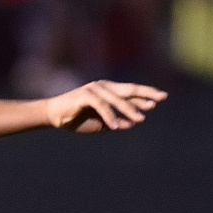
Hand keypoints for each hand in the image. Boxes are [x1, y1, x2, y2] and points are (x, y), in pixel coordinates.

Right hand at [45, 80, 165, 132]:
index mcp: (108, 91)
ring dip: (129, 110)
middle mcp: (103, 87)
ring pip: (117, 100)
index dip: (145, 95)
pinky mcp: (85, 95)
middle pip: (129, 89)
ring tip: (141, 120)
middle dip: (146, 94)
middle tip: (161, 99)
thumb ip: (116, 121)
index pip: (130, 92)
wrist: (52, 116)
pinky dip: (110, 116)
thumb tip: (133, 123)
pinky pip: (102, 106)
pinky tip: (117, 126)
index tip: (160, 99)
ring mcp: (94, 89)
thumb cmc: (75, 119)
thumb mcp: (100, 123)